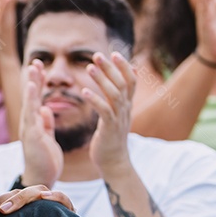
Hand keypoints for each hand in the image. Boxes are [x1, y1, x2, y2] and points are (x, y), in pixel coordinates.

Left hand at [0, 185, 73, 216]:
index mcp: (17, 205)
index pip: (1, 196)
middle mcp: (32, 201)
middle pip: (14, 193)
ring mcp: (49, 204)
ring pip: (35, 191)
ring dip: (19, 199)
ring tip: (5, 210)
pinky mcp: (66, 209)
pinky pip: (62, 199)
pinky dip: (55, 196)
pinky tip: (45, 197)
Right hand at [19, 60, 63, 186]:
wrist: (42, 178)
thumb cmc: (45, 160)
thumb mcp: (48, 138)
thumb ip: (46, 123)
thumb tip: (45, 109)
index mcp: (34, 123)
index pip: (35, 99)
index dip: (37, 83)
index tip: (40, 68)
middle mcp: (29, 124)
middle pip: (30, 97)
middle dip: (34, 79)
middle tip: (36, 61)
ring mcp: (29, 129)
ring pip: (29, 102)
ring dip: (31, 84)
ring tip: (34, 68)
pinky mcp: (33, 135)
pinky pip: (31, 114)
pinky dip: (32, 99)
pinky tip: (34, 88)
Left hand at [85, 52, 135, 174]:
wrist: (113, 163)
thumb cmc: (111, 139)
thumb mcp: (117, 116)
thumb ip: (119, 100)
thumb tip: (121, 87)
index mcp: (126, 106)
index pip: (131, 81)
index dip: (124, 67)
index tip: (114, 53)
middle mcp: (125, 110)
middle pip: (122, 83)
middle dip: (110, 68)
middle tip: (98, 55)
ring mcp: (119, 119)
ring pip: (114, 94)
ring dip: (102, 79)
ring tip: (90, 67)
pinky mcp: (110, 129)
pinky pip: (104, 111)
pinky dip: (95, 100)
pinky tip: (84, 91)